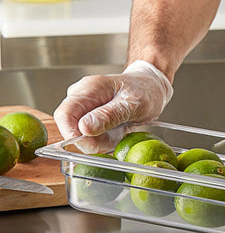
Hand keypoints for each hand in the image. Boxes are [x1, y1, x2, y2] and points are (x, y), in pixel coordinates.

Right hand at [54, 60, 172, 138]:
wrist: (151, 87)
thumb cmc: (145, 91)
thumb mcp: (133, 104)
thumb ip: (109, 115)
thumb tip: (83, 128)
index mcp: (88, 89)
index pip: (64, 114)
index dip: (71, 134)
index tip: (89, 145)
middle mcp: (81, 97)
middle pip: (71, 127)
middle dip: (90, 140)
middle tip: (113, 139)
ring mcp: (85, 108)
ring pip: (81, 135)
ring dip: (99, 141)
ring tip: (120, 132)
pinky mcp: (91, 118)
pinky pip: (91, 136)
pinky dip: (104, 140)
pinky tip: (118, 133)